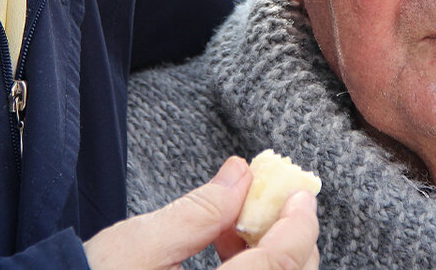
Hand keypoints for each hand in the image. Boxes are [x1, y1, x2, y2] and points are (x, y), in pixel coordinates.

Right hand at [84, 157, 319, 268]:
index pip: (280, 266)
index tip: (299, 193)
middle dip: (289, 240)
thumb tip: (241, 175)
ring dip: (272, 258)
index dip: (298, 225)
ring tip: (234, 228)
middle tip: (266, 203)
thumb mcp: (135, 247)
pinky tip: (226, 253)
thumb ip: (196, 212)